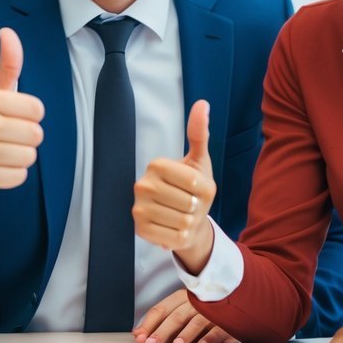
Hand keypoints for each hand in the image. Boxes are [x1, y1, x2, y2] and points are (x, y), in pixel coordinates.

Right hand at [0, 28, 44, 210]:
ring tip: (1, 153)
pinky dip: (12, 175)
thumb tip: (7, 31)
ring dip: (20, 158)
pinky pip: (18, 177)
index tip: (13, 119)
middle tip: (7, 139)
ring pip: (28, 157)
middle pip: (36, 135)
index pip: (37, 109)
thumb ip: (7, 65)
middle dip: (27, 139)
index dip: (30, 117)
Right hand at [132, 100, 215, 270]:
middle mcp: (142, 185)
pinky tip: (174, 229)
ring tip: (182, 217)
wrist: (181, 218)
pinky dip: (182, 237)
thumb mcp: (198, 161)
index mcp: (156, 165)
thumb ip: (199, 134)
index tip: (195, 188)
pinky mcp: (140, 230)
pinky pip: (175, 238)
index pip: (194, 182)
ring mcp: (138, 209)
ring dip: (190, 224)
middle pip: (189, 204)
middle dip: (197, 208)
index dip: (204, 189)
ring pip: (183, 222)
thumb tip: (203, 104)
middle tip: (189, 205)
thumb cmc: (191, 188)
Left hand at [133, 289, 236, 342]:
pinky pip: (216, 330)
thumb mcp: (182, 310)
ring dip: (185, 334)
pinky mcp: (226, 321)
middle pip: (175, 317)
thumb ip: (162, 322)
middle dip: (162, 331)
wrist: (236, 299)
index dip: (149, 324)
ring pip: (195, 322)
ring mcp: (211, 311)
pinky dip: (208, 338)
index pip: (160, 309)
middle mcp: (194, 302)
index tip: (140, 337)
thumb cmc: (202, 308)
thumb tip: (139, 334)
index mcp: (181, 297)